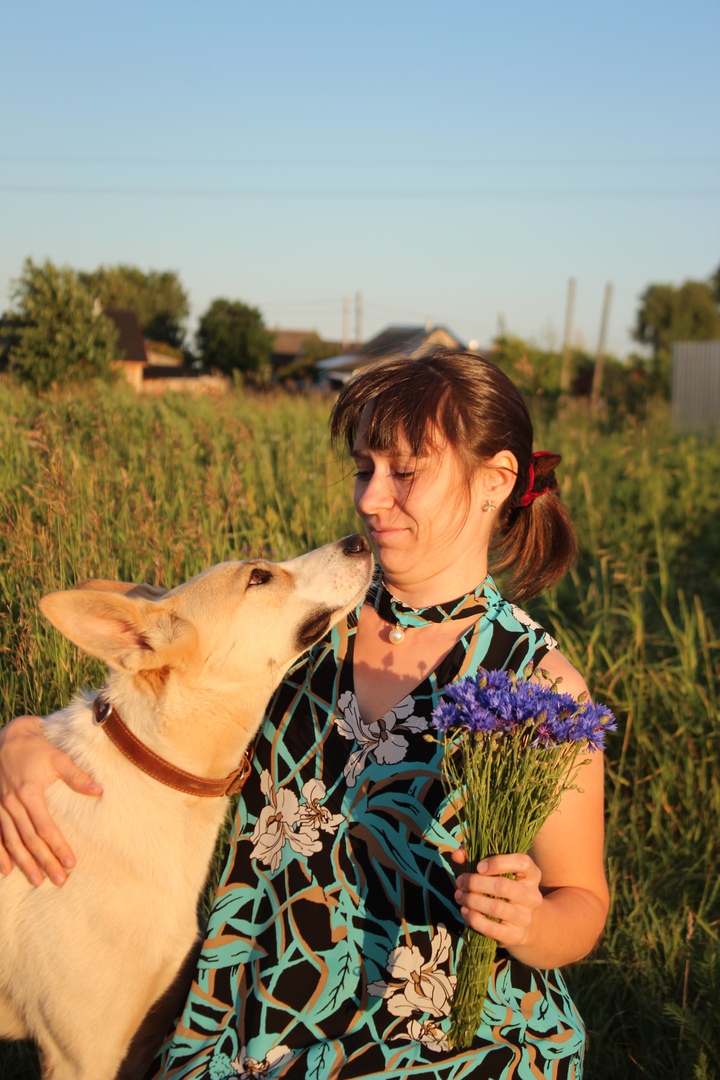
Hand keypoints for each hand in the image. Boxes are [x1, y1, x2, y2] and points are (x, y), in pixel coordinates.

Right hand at [0, 715, 101, 885]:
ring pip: (12, 841)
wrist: (8, 739)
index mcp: (30, 792)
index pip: (46, 827)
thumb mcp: (58, 758)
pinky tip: (6, 870)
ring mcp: (0, 807)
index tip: (71, 863)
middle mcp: (12, 803)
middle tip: (58, 879)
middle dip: (44, 861)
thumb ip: (76, 776)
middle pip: (29, 839)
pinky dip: (0, 854)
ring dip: (24, 863)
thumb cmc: (36, 748)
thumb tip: (98, 790)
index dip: (58, 846)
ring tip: (37, 880)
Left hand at [451, 849, 542, 951]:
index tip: (478, 866)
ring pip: (496, 907)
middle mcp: (532, 896)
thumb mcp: (494, 870)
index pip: (522, 862)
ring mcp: (525, 917)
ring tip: (459, 896)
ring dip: (472, 900)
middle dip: (476, 882)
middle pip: (503, 886)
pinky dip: (474, 919)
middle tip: (460, 881)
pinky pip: (492, 928)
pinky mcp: (516, 935)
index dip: (498, 862)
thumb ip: (474, 857)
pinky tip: (465, 911)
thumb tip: (456, 855)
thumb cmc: (503, 888)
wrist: (520, 922)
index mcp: (531, 874)